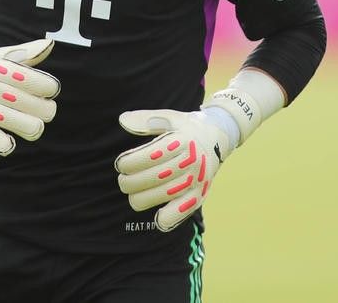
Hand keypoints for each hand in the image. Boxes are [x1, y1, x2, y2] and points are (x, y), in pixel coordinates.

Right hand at [0, 39, 60, 155]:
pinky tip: (12, 139)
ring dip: (34, 126)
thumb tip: (50, 45)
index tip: (52, 89)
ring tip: (37, 123)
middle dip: (45, 108)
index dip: (47, 86)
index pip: (27, 78)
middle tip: (48, 108)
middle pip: (25, 103)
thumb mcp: (2, 54)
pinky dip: (6, 143)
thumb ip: (27, 52)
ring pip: (16, 123)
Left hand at [115, 109, 233, 231]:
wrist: (218, 138)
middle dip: (129, 182)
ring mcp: (197, 180)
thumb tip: (122, 120)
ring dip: (139, 199)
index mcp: (183, 140)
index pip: (149, 156)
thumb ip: (146, 120)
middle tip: (123, 180)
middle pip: (152, 178)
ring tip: (133, 193)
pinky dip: (166, 219)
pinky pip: (181, 212)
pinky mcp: (200, 195)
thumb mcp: (169, 118)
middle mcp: (191, 161)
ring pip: (161, 196)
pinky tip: (156, 215)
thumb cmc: (186, 128)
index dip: (128, 163)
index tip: (120, 164)